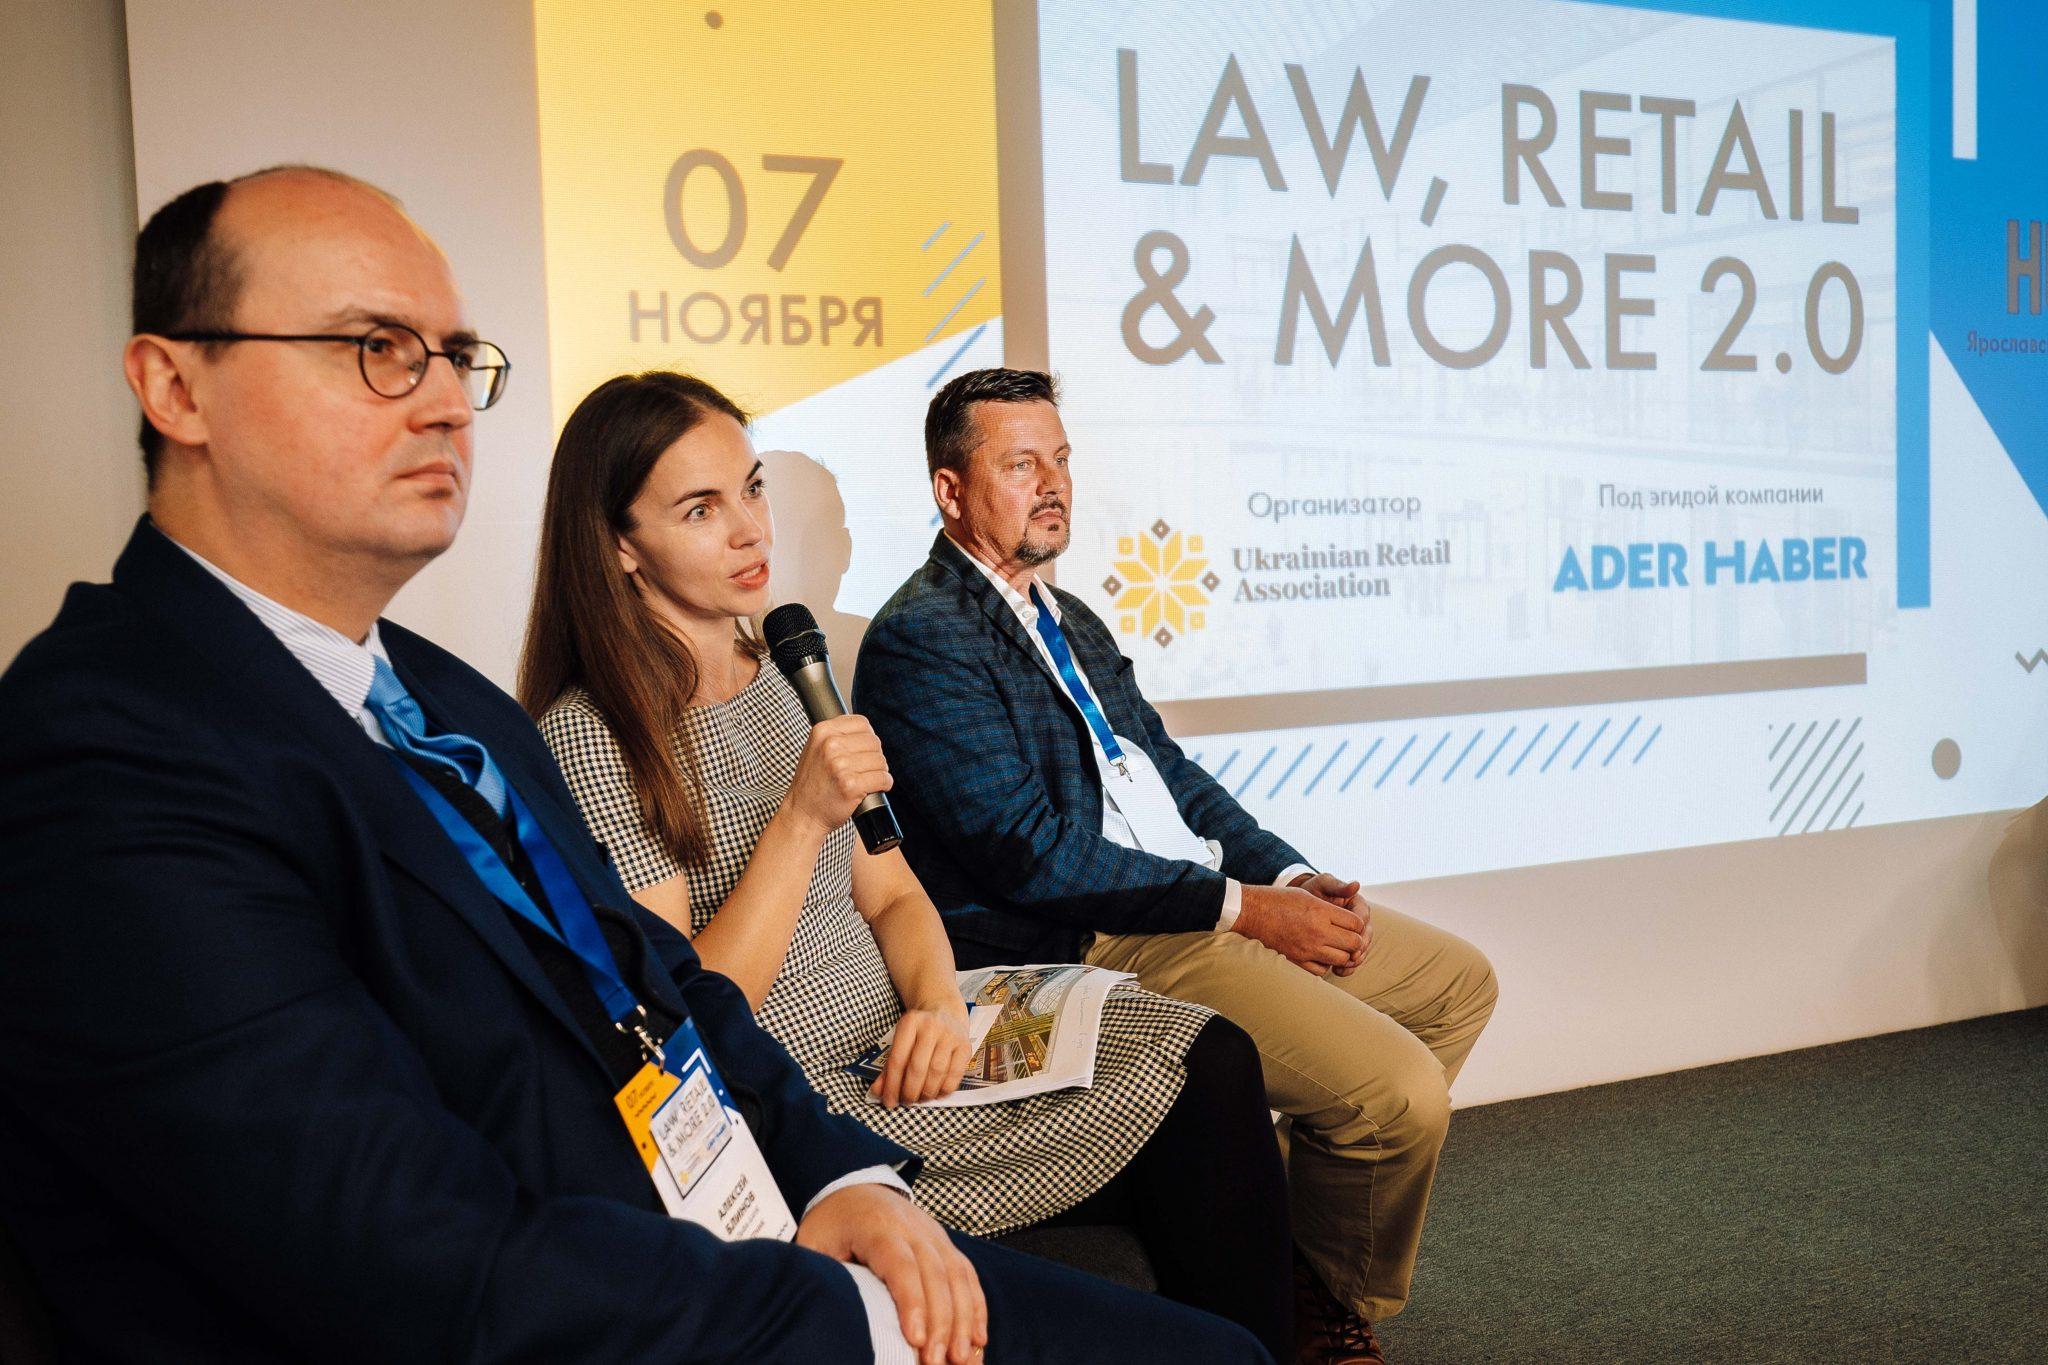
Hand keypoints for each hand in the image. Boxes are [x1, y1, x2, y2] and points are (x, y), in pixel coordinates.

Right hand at [783, 714, 891, 837]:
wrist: (802, 814)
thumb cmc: (812, 783)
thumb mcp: (816, 749)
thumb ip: (836, 736)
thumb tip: (867, 732)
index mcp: (822, 731)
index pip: (862, 723)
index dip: (868, 738)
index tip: (863, 751)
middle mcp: (831, 745)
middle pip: (874, 742)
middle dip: (874, 757)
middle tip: (864, 770)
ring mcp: (840, 765)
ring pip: (880, 761)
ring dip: (879, 772)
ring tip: (866, 780)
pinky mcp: (851, 785)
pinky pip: (883, 779)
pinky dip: (884, 785)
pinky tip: (874, 789)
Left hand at [797, 1183, 987, 1364]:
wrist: (854, 1188)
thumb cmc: (831, 1224)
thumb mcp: (814, 1246)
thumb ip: (821, 1278)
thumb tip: (822, 1320)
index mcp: (876, 1226)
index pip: (900, 1265)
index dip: (911, 1302)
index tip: (916, 1340)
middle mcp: (912, 1227)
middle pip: (935, 1274)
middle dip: (942, 1323)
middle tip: (938, 1363)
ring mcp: (933, 1233)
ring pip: (958, 1275)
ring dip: (964, 1320)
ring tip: (962, 1359)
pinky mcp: (944, 1243)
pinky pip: (967, 1274)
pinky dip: (975, 1307)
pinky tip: (977, 1338)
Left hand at [872, 1004, 974, 1107]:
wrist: (946, 1012)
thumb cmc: (919, 1031)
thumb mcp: (901, 1040)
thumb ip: (889, 1067)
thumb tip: (877, 1091)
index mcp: (910, 1023)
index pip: (898, 1059)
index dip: (892, 1085)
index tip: (889, 1101)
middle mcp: (931, 1026)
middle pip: (917, 1068)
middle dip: (909, 1091)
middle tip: (906, 1101)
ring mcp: (950, 1036)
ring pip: (937, 1073)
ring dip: (926, 1093)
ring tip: (920, 1098)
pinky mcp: (965, 1046)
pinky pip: (955, 1075)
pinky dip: (943, 1090)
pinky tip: (936, 1093)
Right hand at [1234, 883, 1366, 975]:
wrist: (1252, 912)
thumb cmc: (1279, 900)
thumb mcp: (1307, 895)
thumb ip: (1331, 908)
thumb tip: (1352, 920)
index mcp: (1321, 911)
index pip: (1356, 923)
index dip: (1358, 924)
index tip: (1351, 923)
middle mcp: (1317, 931)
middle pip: (1353, 943)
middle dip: (1354, 941)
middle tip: (1347, 937)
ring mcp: (1307, 948)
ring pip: (1341, 959)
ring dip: (1342, 954)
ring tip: (1334, 946)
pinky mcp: (1297, 960)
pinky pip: (1322, 970)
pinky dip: (1325, 964)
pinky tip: (1320, 955)